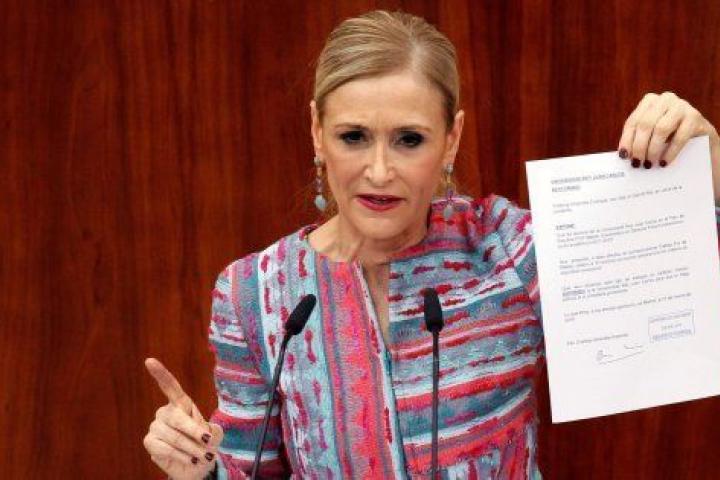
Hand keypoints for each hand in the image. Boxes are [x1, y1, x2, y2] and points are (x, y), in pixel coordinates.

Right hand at [143, 358, 223, 479]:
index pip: (170, 386)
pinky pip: (165, 448)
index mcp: (181, 404)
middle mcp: (165, 412)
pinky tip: (188, 459)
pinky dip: (181, 456)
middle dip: (195, 432)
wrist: (198, 466)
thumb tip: (203, 433)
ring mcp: (156, 426)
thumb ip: (210, 430)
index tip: (149, 361)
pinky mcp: (149, 442)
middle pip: (177, 418)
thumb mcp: (214, 434)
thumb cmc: (205, 444)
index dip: (160, 374)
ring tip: (201, 456)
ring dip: (192, 449)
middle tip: (207, 442)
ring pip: (174, 437)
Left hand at [617, 91, 719, 202]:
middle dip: (639, 146)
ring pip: (661, 129)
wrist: (699, 138)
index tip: (624, 156)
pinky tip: (664, 162)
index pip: (633, 121)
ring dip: (653, 149)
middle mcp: (665, 99)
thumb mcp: (651, 134)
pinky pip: (680, 136)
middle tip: (637, 163)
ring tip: (649, 164)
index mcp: (650, 101)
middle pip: (645, 124)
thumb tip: (624, 155)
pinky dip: (670, 151)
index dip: (627, 140)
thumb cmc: (669, 137)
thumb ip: (639, 139)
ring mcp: (681, 106)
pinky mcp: (695, 117)